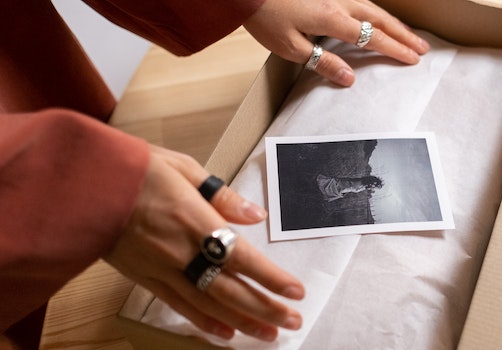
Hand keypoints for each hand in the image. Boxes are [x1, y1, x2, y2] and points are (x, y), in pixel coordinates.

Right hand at [103, 145, 304, 340]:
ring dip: (242, 322)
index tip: (295, 291)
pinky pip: (178, 306)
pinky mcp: (144, 278)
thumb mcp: (184, 168)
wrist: (83, 184)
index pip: (242, 258)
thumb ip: (223, 196)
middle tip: (292, 321)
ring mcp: (161, 268)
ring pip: (208, 304)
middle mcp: (180, 251)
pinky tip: (225, 333)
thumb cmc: (135, 170)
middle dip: (265, 309)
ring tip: (268, 334)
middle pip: (230, 289)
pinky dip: (204, 322)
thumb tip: (255, 214)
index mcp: (194, 220)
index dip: (271, 279)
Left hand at [243, 0, 429, 85]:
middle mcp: (340, 2)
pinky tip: (379, 18)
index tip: (413, 59)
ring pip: (373, 8)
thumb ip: (323, 63)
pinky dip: (377, 13)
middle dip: (403, 35)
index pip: (372, 38)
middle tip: (422, 48)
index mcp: (333, 19)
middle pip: (380, 20)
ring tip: (409, 35)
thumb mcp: (291, 48)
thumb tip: (350, 78)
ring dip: (394, 23)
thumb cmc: (266, 17)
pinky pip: (362, 2)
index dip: (395, 49)